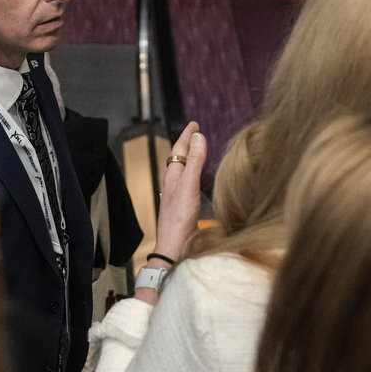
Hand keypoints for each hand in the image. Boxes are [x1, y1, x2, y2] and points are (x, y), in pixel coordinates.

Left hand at [155, 121, 207, 262]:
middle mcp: (172, 184)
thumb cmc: (179, 219)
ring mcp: (176, 196)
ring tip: (198, 150)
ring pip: (182, 171)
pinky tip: (197, 180)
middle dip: (187, 144)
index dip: (187, 136)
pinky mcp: (182, 206)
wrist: (173, 247)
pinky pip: (187, 183)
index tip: (194, 123)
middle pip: (179, 158)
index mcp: (172, 177)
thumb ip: (194, 162)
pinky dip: (193, 174)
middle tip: (196, 133)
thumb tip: (198, 137)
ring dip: (190, 158)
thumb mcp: (188, 186)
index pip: (178, 149)